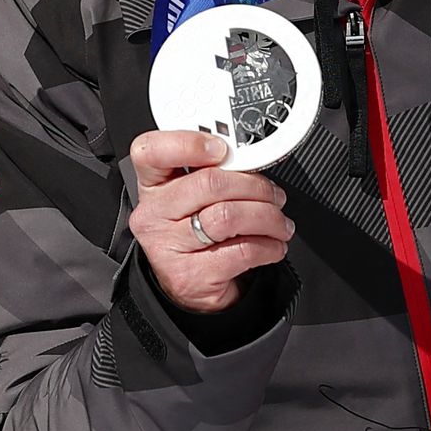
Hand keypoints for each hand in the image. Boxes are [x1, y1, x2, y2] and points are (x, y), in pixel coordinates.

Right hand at [129, 129, 291, 314]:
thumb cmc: (197, 236)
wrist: (191, 287)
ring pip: (229, 216)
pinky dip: (269, 246)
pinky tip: (273, 246)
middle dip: (255, 187)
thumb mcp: (193, 199)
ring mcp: (168, 247)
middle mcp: (154, 214)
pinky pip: (242, 251)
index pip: (152, 151)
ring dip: (268, 218)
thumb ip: (211, 173)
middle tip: (273, 195)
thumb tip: (248, 161)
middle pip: (208, 182)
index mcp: (153, 185)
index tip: (221, 149)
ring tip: (279, 223)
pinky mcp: (191, 275)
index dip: (188, 144)